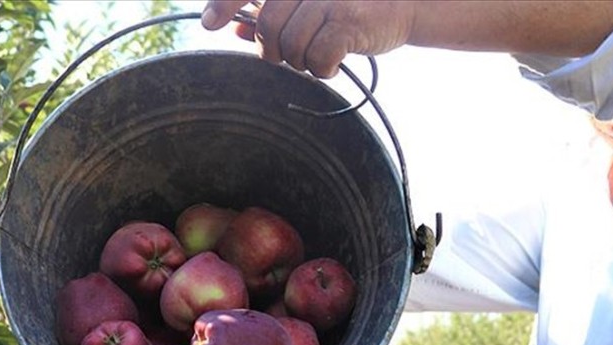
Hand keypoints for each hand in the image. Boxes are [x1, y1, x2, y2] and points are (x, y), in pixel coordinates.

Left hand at [201, 0, 416, 77]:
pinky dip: (322, 69)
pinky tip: (334, 64)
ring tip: (319, 57)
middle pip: (268, 25)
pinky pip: (317, 57)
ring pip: (292, 45)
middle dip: (274, 50)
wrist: (404, 5)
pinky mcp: (349, 21)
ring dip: (301, 62)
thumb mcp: (309, 3)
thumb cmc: (351, 5)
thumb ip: (274, 11)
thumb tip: (237, 29)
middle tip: (290, 57)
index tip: (209, 24)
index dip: (224, 3)